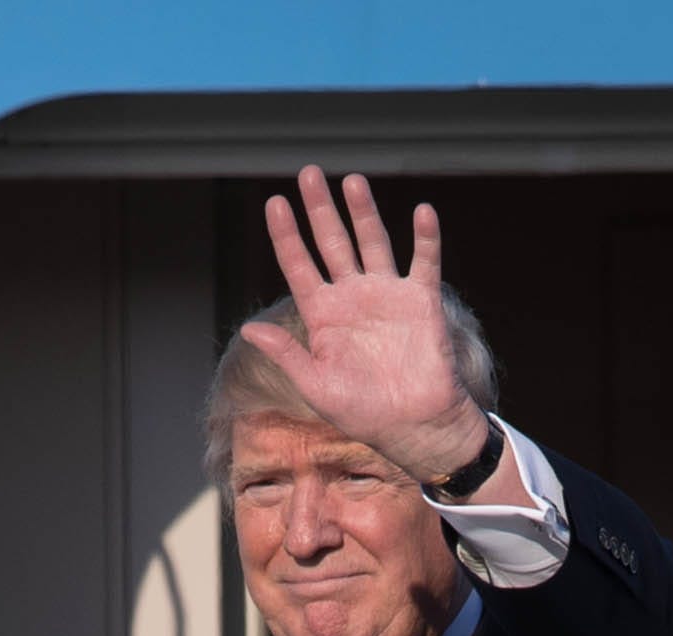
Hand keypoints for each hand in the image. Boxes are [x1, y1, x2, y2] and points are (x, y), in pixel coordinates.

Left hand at [242, 168, 486, 484]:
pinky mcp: (420, 300)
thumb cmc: (361, 412)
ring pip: (372, 242)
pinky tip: (421, 212)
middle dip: (320, 208)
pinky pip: (423, 261)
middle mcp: (352, 298)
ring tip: (350, 180)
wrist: (411, 425)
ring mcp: (386, 295)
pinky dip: (424, 238)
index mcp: (323, 316)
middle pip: (332, 242)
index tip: (274, 202)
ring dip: (362, 212)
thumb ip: (286, 353)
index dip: (286, 235)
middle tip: (308, 172)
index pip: (299, 266)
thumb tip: (248, 330)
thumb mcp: (315, 385)